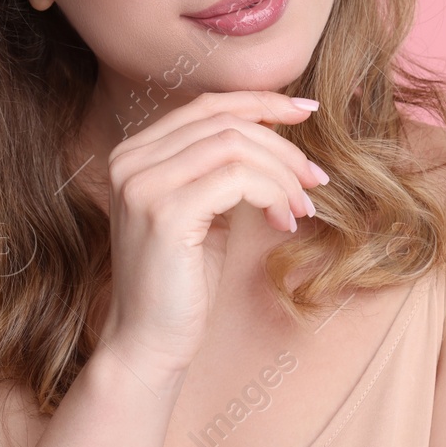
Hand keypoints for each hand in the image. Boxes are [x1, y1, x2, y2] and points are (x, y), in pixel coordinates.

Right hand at [98, 91, 328, 381]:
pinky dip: (272, 194)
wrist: (148, 344)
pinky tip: (283, 223)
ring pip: (235, 146)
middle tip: (315, 178)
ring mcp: (143, 185)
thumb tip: (276, 133)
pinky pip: (238, 179)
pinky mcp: (165, 214)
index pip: (207, 106)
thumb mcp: (203, 212)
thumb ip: (221, 170)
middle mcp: (130, 161)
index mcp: (135, 154)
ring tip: (301, 208)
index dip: (261, 102)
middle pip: (225, 122)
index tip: (306, 112)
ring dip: (282, 173)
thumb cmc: (181, 283)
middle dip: (282, 145)